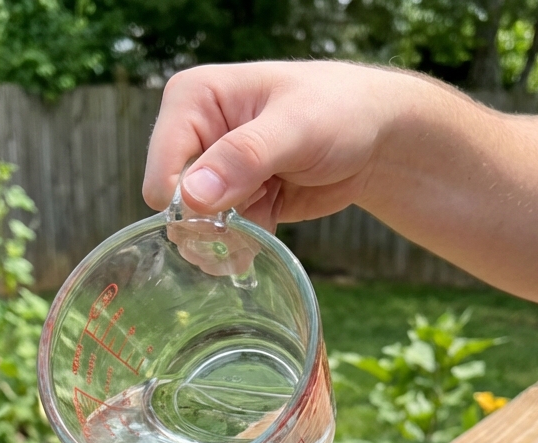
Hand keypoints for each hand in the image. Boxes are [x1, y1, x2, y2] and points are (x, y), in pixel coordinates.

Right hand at [143, 62, 418, 230]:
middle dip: (208, 226)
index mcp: (193, 100)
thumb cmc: (338, 110)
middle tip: (247, 229)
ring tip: (260, 232)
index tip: (229, 211)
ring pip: (197, 227)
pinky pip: (223, 237)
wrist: (375, 136)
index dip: (188, 201)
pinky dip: (242, 246)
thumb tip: (192, 197)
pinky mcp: (236, 200)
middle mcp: (195, 135)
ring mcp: (215, 172)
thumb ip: (243, 158)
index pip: (162, 168)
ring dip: (225, 241)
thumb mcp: (295, 128)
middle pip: (176, 204)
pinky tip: (264, 238)